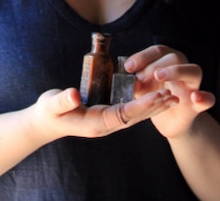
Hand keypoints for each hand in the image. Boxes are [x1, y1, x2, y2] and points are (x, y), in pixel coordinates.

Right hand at [27, 86, 173, 141]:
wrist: (45, 123)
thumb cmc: (48, 112)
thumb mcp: (51, 105)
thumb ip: (62, 101)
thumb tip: (73, 94)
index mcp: (95, 123)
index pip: (123, 114)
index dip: (141, 105)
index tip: (157, 95)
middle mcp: (105, 125)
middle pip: (135, 116)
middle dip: (154, 106)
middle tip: (174, 95)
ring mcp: (108, 122)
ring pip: (136, 115)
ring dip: (154, 106)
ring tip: (173, 97)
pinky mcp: (108, 116)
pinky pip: (130, 111)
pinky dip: (145, 104)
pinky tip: (158, 96)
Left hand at [124, 45, 215, 138]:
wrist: (170, 122)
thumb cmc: (156, 100)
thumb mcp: (142, 89)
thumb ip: (137, 83)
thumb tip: (127, 79)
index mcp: (169, 63)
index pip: (159, 51)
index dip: (143, 56)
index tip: (128, 67)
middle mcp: (183, 70)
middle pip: (176, 57)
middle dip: (156, 64)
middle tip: (140, 78)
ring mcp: (192, 87)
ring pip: (194, 70)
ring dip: (176, 71)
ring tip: (158, 76)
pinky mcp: (197, 106)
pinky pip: (208, 99)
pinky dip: (204, 97)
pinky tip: (195, 97)